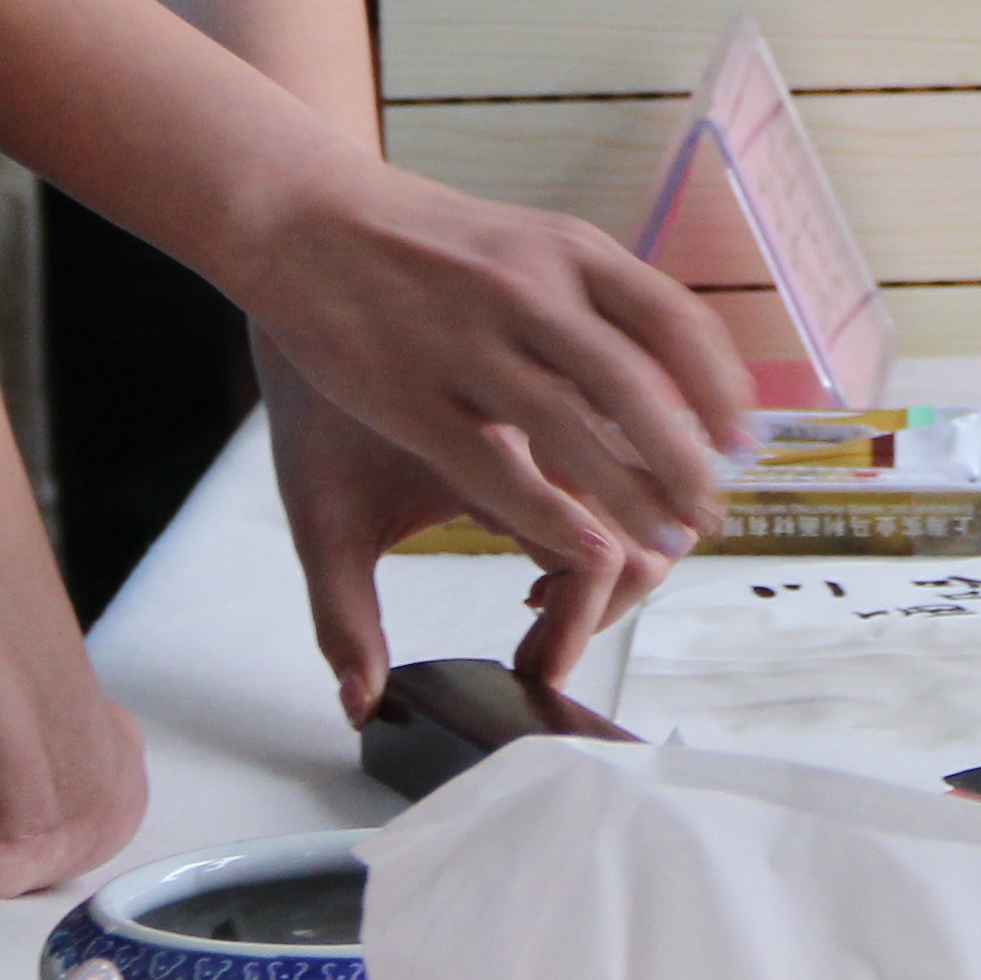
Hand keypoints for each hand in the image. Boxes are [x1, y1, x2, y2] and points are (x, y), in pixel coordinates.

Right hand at [228, 163, 750, 657]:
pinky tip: (590, 547)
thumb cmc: (428, 245)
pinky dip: (552, 512)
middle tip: (714, 513)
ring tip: (669, 543)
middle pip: (635, 387)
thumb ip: (594, 300)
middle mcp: (528, 291)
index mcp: (568, 251)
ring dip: (632, 496)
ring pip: (574, 433)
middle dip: (685, 461)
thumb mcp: (526, 245)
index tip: (744, 442)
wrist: (307, 219)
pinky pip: (499, 467)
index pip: (673, 319)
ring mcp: (470, 342)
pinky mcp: (413, 395)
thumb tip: (673, 364)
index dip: (719, 388)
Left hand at [260, 339, 680, 720]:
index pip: (594, 561)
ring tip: (573, 580)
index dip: (576, 628)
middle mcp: (556, 410)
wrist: (319, 272)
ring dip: (641, 540)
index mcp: (495, 455)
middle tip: (556, 634)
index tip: (538, 667)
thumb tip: (363, 707)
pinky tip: (588, 507)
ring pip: (661, 473)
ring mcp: (575, 367)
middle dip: (616, 601)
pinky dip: (633, 475)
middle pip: (649, 526)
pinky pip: (644, 412)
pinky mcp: (576, 340)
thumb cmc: (320, 406)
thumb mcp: (322, 518)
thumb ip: (344, 619)